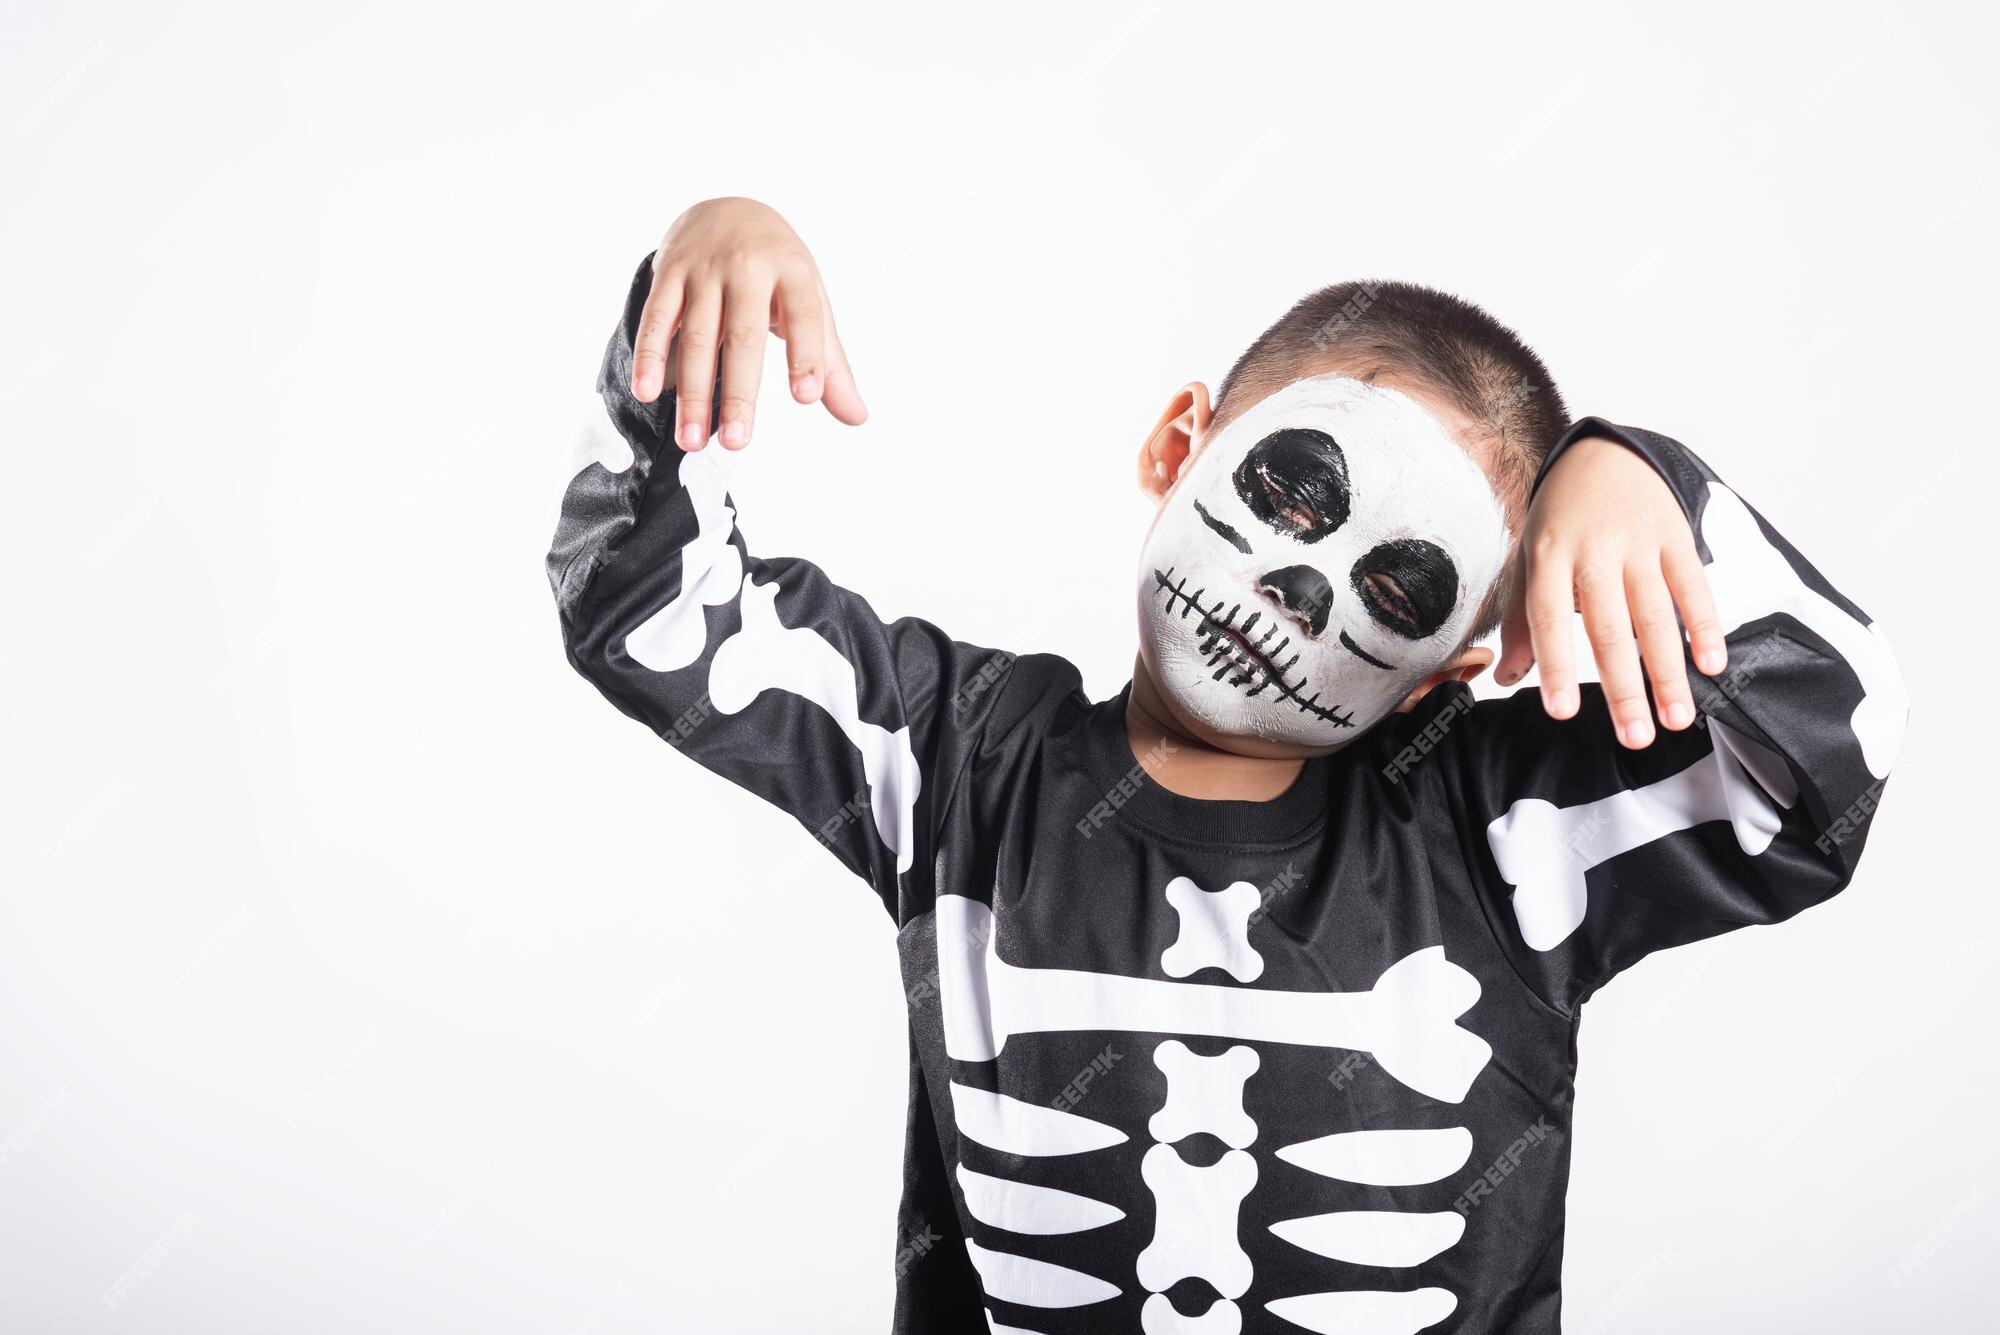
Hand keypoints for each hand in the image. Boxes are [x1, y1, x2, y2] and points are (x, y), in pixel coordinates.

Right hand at [630, 197, 866, 449]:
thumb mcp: (810, 303)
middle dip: (739, 393)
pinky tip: (646, 393)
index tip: (808, 398)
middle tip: (737, 444)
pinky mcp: (668, 273)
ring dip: (693, 393)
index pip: (804, 316)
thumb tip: (858, 418)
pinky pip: (656, 318)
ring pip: (697, 336)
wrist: (726, 208)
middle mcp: (748, 267)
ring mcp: (704, 269)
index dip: (807, 355)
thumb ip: (830, 363)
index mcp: (793, 272)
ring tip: (694, 440)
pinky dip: (650, 356)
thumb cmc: (778, 271)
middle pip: (743, 336)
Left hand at [1495, 437, 1727, 748]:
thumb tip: (1509, 676)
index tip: (1564, 712)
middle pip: (1610, 627)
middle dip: (1624, 687)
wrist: (1602, 452)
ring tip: (1676, 717)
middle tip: (1635, 737)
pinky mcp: (1676, 536)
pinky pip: (1693, 587)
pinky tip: (1712, 665)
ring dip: (1669, 672)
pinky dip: (1705, 627)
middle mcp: (1594, 549)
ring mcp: (1639, 542)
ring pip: (1655, 615)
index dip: (1557, 666)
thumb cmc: (1560, 517)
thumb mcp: (1529, 558)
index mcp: (1548, 555)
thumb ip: (1523, 618)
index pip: (1549, 618)